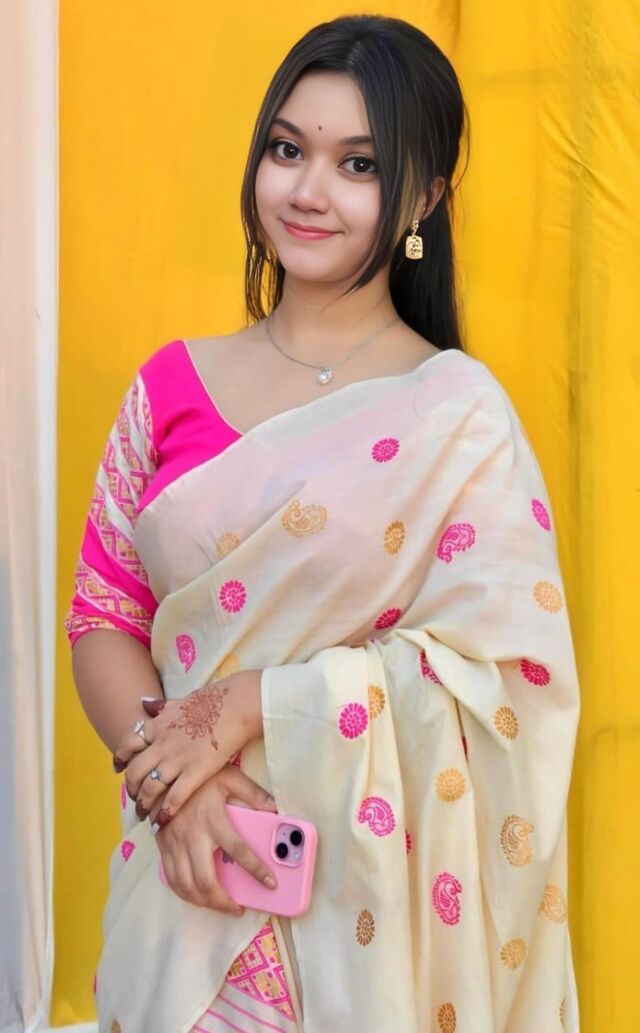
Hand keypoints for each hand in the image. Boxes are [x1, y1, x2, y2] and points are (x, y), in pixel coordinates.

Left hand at [114, 669, 262, 820]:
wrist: (236, 704)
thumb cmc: (214, 699)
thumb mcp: (180, 700)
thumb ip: (162, 706)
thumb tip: (146, 704)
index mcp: (158, 726)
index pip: (128, 745)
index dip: (121, 759)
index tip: (119, 769)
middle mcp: (162, 744)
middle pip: (135, 771)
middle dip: (131, 788)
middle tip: (134, 797)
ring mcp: (177, 759)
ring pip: (150, 788)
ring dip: (144, 804)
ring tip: (144, 814)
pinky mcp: (195, 772)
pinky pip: (174, 797)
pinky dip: (165, 812)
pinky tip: (162, 821)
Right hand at [151, 763, 277, 914]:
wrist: (163, 773)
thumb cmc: (200, 776)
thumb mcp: (231, 777)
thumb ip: (254, 794)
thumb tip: (275, 809)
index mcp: (214, 819)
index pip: (238, 850)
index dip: (256, 869)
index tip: (270, 883)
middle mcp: (193, 835)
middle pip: (205, 880)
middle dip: (222, 902)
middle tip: (237, 908)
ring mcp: (175, 843)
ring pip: (185, 885)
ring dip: (203, 902)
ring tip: (219, 905)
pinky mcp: (163, 846)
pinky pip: (171, 878)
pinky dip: (184, 893)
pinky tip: (196, 895)